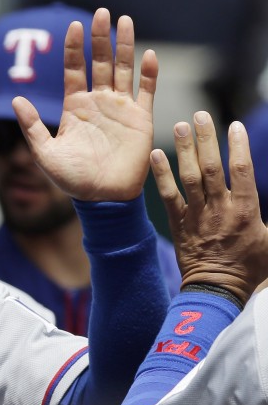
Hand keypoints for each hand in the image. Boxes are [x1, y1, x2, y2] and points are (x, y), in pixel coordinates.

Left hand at [12, 8, 157, 200]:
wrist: (101, 198)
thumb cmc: (72, 179)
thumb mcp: (44, 152)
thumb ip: (32, 126)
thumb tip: (15, 99)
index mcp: (75, 107)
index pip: (75, 70)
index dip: (75, 48)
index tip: (74, 26)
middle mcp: (98, 102)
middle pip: (100, 62)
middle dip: (100, 38)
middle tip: (101, 12)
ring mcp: (121, 108)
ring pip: (124, 69)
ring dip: (125, 45)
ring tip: (124, 20)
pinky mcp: (140, 119)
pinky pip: (146, 91)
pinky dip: (149, 73)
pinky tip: (149, 54)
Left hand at [152, 111, 267, 304]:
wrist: (217, 289)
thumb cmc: (251, 267)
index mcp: (245, 210)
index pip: (241, 170)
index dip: (237, 146)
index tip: (233, 125)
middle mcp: (219, 208)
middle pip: (211, 167)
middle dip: (206, 139)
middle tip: (199, 115)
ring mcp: (196, 215)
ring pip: (189, 176)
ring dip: (184, 149)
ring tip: (179, 125)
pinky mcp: (178, 223)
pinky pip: (168, 195)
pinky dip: (161, 174)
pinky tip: (154, 155)